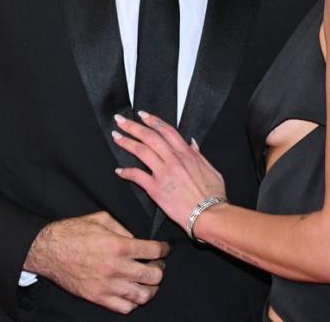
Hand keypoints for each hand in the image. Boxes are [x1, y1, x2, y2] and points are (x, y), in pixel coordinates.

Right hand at [24, 211, 168, 313]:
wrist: (48, 250)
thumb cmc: (72, 232)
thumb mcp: (101, 218)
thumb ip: (123, 228)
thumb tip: (137, 240)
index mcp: (119, 245)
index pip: (154, 251)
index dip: (164, 249)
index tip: (163, 249)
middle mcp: (116, 267)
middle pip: (154, 276)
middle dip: (160, 269)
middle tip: (156, 265)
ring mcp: (108, 285)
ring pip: (143, 295)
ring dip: (150, 288)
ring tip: (147, 281)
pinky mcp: (98, 297)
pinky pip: (125, 308)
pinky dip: (133, 302)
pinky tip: (131, 292)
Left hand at [112, 111, 225, 232]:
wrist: (209, 214)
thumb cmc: (213, 196)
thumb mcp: (211, 170)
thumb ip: (199, 155)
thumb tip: (192, 143)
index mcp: (187, 154)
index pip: (166, 130)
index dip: (152, 120)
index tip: (142, 115)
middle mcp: (174, 160)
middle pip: (150, 137)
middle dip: (133, 126)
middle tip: (120, 120)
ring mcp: (164, 174)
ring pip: (141, 151)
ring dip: (126, 142)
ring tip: (116, 136)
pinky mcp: (156, 189)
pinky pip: (137, 176)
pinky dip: (126, 172)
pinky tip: (119, 170)